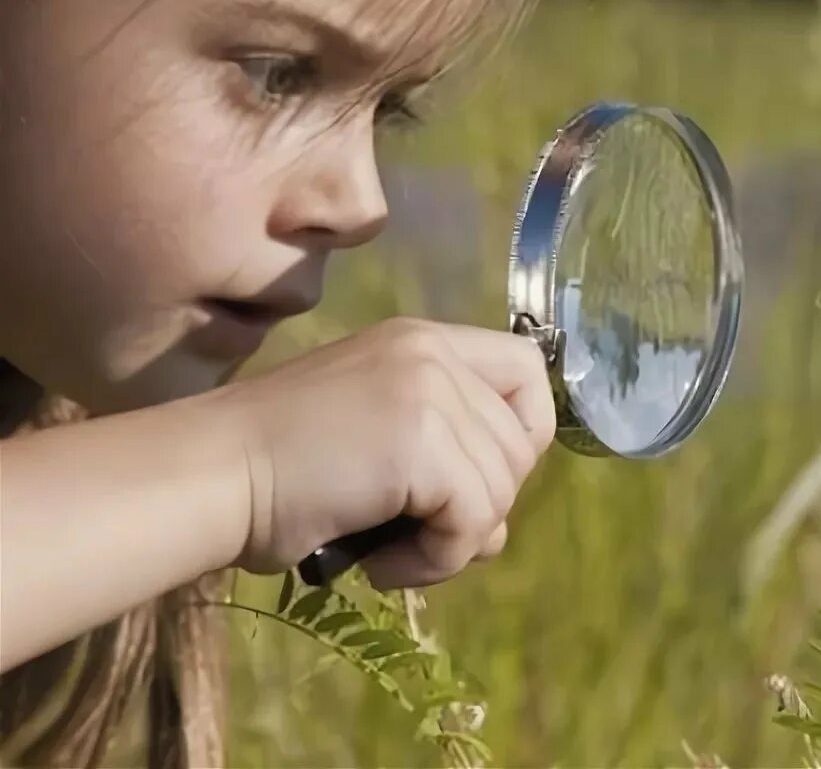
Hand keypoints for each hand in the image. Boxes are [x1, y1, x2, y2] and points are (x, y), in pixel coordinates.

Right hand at [210, 317, 555, 588]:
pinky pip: (473, 522)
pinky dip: (435, 561)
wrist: (210, 477)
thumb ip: (445, 461)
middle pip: (522, 443)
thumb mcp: (377, 440)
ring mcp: (429, 392)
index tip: (473, 479)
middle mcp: (434, 353)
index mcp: (424, 342)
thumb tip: (494, 529)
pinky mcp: (421, 443)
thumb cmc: (276, 471)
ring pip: (502, 488)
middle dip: (482, 505)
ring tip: (390, 550)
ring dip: (454, 541)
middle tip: (416, 530)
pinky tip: (380, 562)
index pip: (526, 371)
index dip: (520, 433)